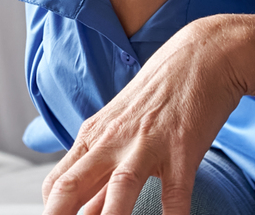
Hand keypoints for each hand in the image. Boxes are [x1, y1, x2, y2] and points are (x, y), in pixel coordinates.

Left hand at [41, 17, 248, 214]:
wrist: (202, 56)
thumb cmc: (158, 96)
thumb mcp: (120, 129)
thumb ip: (102, 173)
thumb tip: (85, 211)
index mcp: (93, 138)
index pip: (56, 183)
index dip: (52, 213)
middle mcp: (112, 142)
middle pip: (71, 187)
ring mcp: (146, 145)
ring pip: (119, 189)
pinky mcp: (182, 150)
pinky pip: (175, 193)